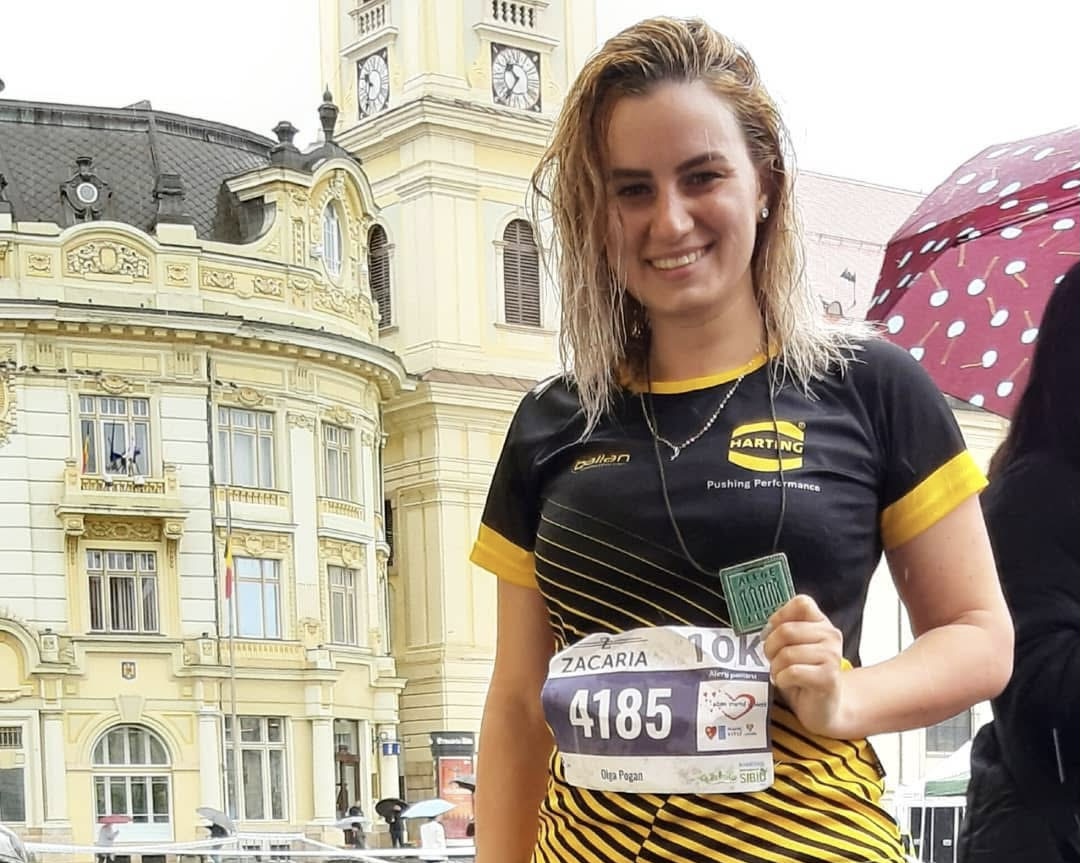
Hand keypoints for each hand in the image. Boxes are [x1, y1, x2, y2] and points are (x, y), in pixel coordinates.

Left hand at [762, 594, 849, 737]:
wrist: (824, 707)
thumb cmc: (803, 674)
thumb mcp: (793, 646)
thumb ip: (784, 629)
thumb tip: (767, 627)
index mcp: (822, 623)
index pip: (801, 603)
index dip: (780, 616)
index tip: (773, 632)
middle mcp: (831, 636)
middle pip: (787, 630)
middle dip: (771, 647)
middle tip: (773, 659)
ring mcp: (832, 657)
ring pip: (787, 654)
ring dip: (776, 667)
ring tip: (782, 673)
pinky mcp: (828, 678)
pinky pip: (791, 672)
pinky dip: (782, 680)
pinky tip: (788, 683)